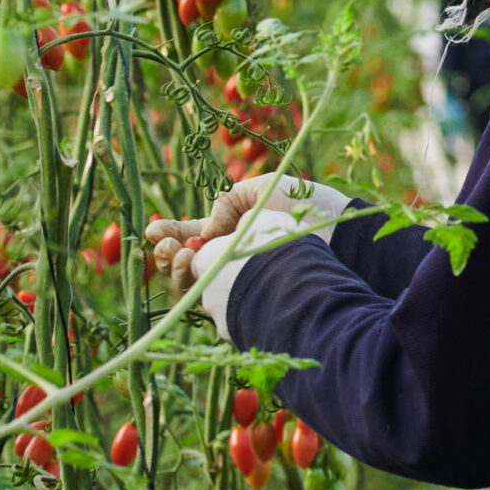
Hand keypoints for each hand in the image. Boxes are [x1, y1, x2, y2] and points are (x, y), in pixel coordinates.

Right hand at [145, 172, 351, 294]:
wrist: (337, 231)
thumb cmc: (304, 206)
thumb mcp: (259, 190)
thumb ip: (226, 203)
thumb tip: (206, 230)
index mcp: (233, 231)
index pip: (192, 237)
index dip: (169, 234)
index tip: (152, 230)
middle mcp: (232, 258)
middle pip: (185, 264)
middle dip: (168, 254)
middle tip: (166, 244)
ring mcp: (239, 279)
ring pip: (192, 284)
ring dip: (177, 269)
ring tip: (181, 251)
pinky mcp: (248, 299)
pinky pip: (210, 299)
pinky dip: (195, 283)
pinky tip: (195, 262)